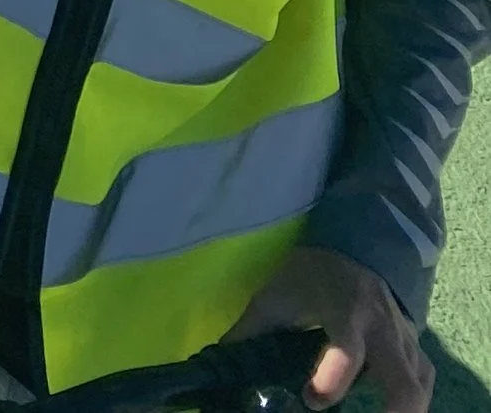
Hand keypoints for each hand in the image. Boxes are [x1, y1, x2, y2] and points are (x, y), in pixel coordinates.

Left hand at [236, 246, 430, 412]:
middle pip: (403, 380)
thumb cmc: (309, 275)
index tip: (312, 399)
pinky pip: (424, 380)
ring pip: (419, 385)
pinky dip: (414, 401)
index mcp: (345, 311)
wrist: (352, 247)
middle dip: (393, 411)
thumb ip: (251, 333)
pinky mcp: (414, 348)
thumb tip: (218, 366)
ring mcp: (404, 339)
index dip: (334, 377)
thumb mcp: (275, 296)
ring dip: (406, 410)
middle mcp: (381, 329)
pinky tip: (396, 410)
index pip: (348, 348)